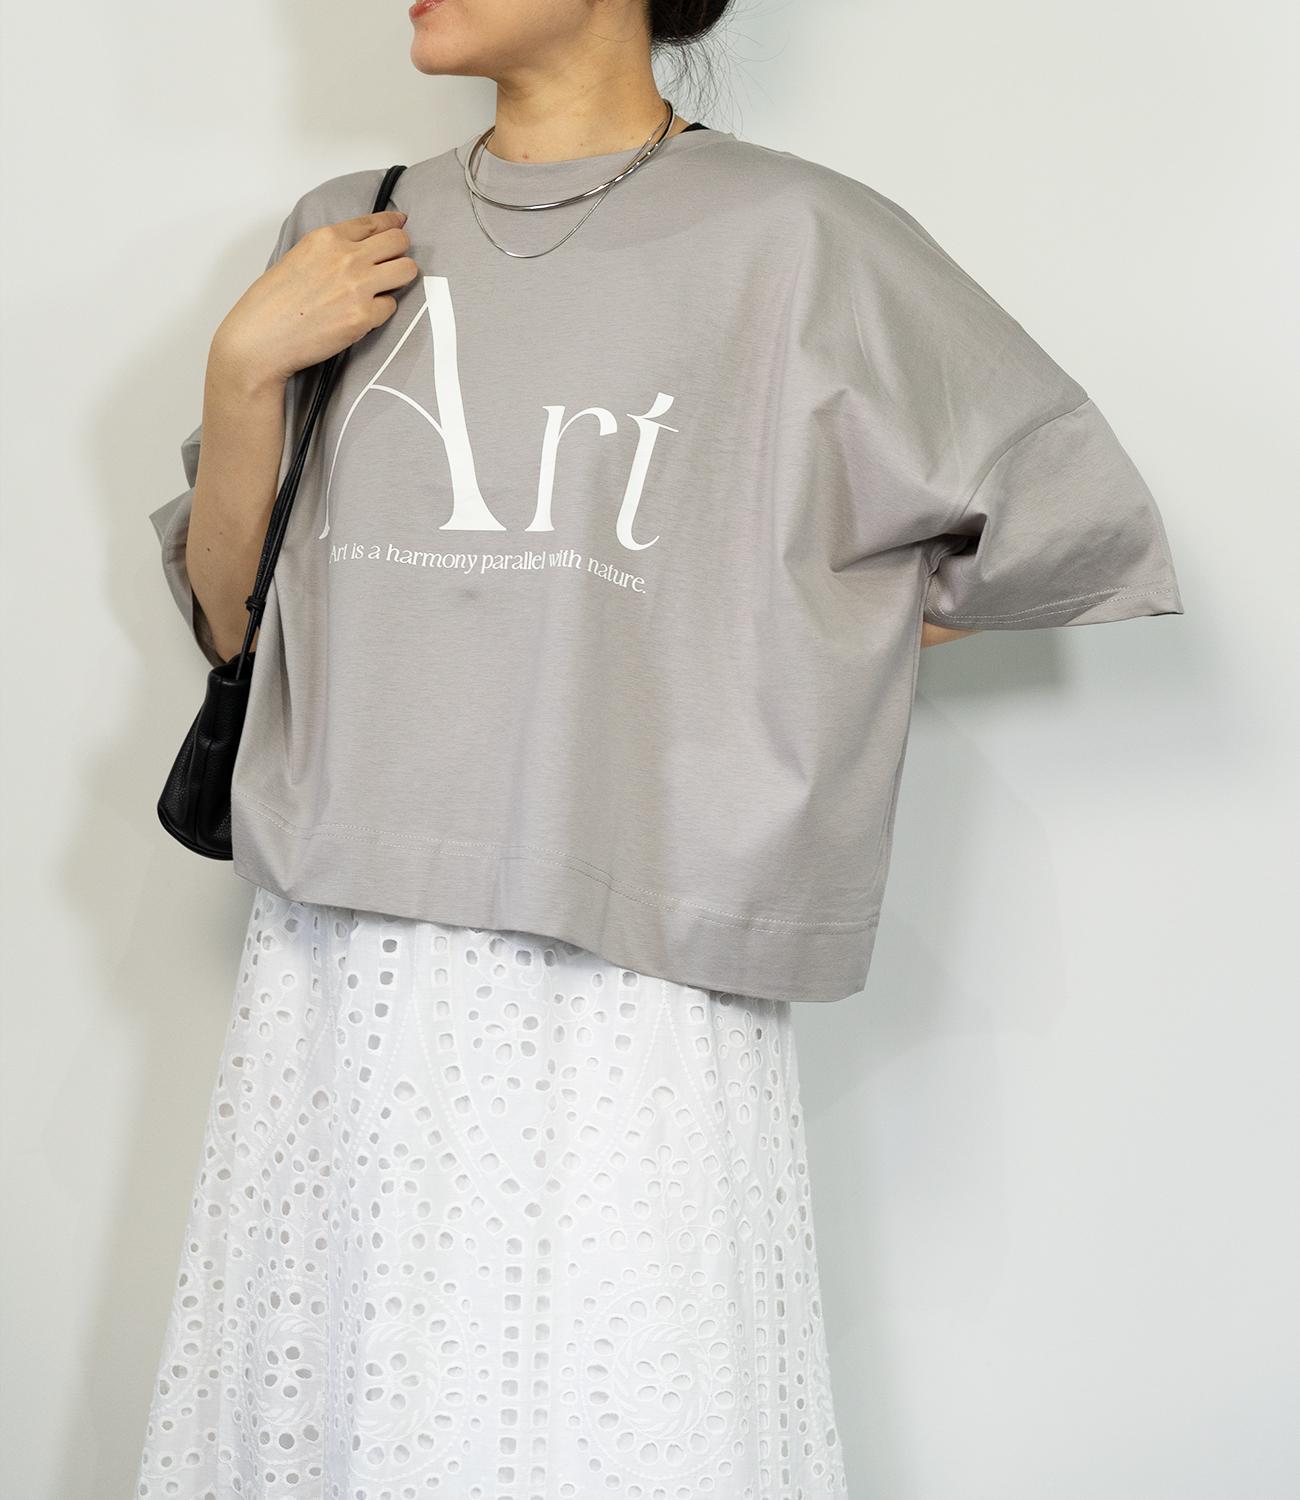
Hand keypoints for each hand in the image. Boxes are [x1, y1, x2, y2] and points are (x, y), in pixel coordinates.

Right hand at [212, 209, 417, 388]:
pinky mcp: (364, 316)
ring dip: (400, 278)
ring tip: (385, 288)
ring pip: (407, 270)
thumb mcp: (299, 257)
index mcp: (327, 238)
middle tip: (393, 263)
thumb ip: (330, 250)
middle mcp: (346, 257)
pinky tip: (362, 315)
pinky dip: (381, 311)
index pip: (374, 222)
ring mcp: (358, 286)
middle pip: (399, 242)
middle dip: (400, 252)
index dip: (392, 224)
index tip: (400, 224)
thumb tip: (358, 250)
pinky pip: (392, 306)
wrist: (262, 338)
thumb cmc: (272, 304)